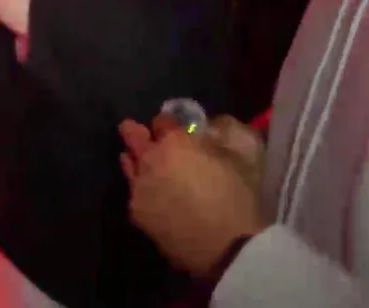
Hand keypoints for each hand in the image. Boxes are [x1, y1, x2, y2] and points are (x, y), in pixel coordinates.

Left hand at [120, 114, 266, 274]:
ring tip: (139, 163)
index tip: (171, 125)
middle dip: (135, 132)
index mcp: (175, 142)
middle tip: (134, 130)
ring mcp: (139, 188)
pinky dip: (140, 190)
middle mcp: (150, 160)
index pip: (162, 120)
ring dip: (134, 161)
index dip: (168, 122)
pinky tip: (151, 198)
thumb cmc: (237, 199)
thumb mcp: (240, 158)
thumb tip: (205, 130)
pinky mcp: (137, 214)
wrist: (226, 248)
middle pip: (133, 136)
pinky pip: (134, 194)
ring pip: (129, 165)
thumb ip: (217, 138)